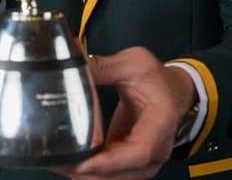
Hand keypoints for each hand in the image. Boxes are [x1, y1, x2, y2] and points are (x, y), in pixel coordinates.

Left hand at [56, 46, 195, 179]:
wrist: (174, 91)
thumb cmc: (160, 79)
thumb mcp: (136, 63)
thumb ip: (104, 67)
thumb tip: (72, 64)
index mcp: (161, 125)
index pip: (138, 152)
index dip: (108, 162)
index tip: (80, 163)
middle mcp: (156, 151)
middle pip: (121, 174)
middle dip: (86, 173)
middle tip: (56, 161)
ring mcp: (144, 163)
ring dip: (85, 176)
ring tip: (58, 162)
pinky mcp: (130, 165)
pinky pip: (109, 176)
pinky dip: (88, 173)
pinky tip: (68, 161)